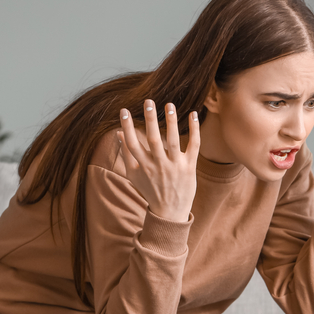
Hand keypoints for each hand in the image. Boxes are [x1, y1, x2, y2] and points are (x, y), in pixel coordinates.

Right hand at [118, 100, 199, 220]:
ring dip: (171, 122)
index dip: (127, 127)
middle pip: (153, 139)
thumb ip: (126, 154)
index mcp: (143, 166)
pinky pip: (194, 146)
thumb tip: (118, 133)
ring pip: (173, 141)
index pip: (132, 143)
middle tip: (148, 101)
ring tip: (169, 105)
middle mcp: (158, 165)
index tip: (124, 111)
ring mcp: (175, 166)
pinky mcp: (190, 167)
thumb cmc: (150, 190)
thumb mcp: (134, 175)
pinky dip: (194, 130)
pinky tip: (193, 114)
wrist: (170, 212)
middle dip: (150, 120)